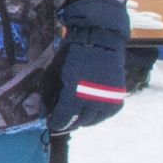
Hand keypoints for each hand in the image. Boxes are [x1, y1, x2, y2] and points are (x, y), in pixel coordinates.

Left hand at [46, 0, 129, 133]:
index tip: (50, 122)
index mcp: (75, 94)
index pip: (64, 118)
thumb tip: (44, 112)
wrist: (100, 40)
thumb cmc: (73, 55)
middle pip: (79, 121)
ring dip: (83, 120)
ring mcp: (108, 98)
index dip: (56, 122)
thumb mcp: (54, 73)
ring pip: (94, 120)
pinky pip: (109, 113)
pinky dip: (100, 116)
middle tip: (62, 118)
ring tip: (76, 116)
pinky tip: (92, 113)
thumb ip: (48, 94)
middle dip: (68, 121)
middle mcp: (93, 100)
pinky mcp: (118, 95)